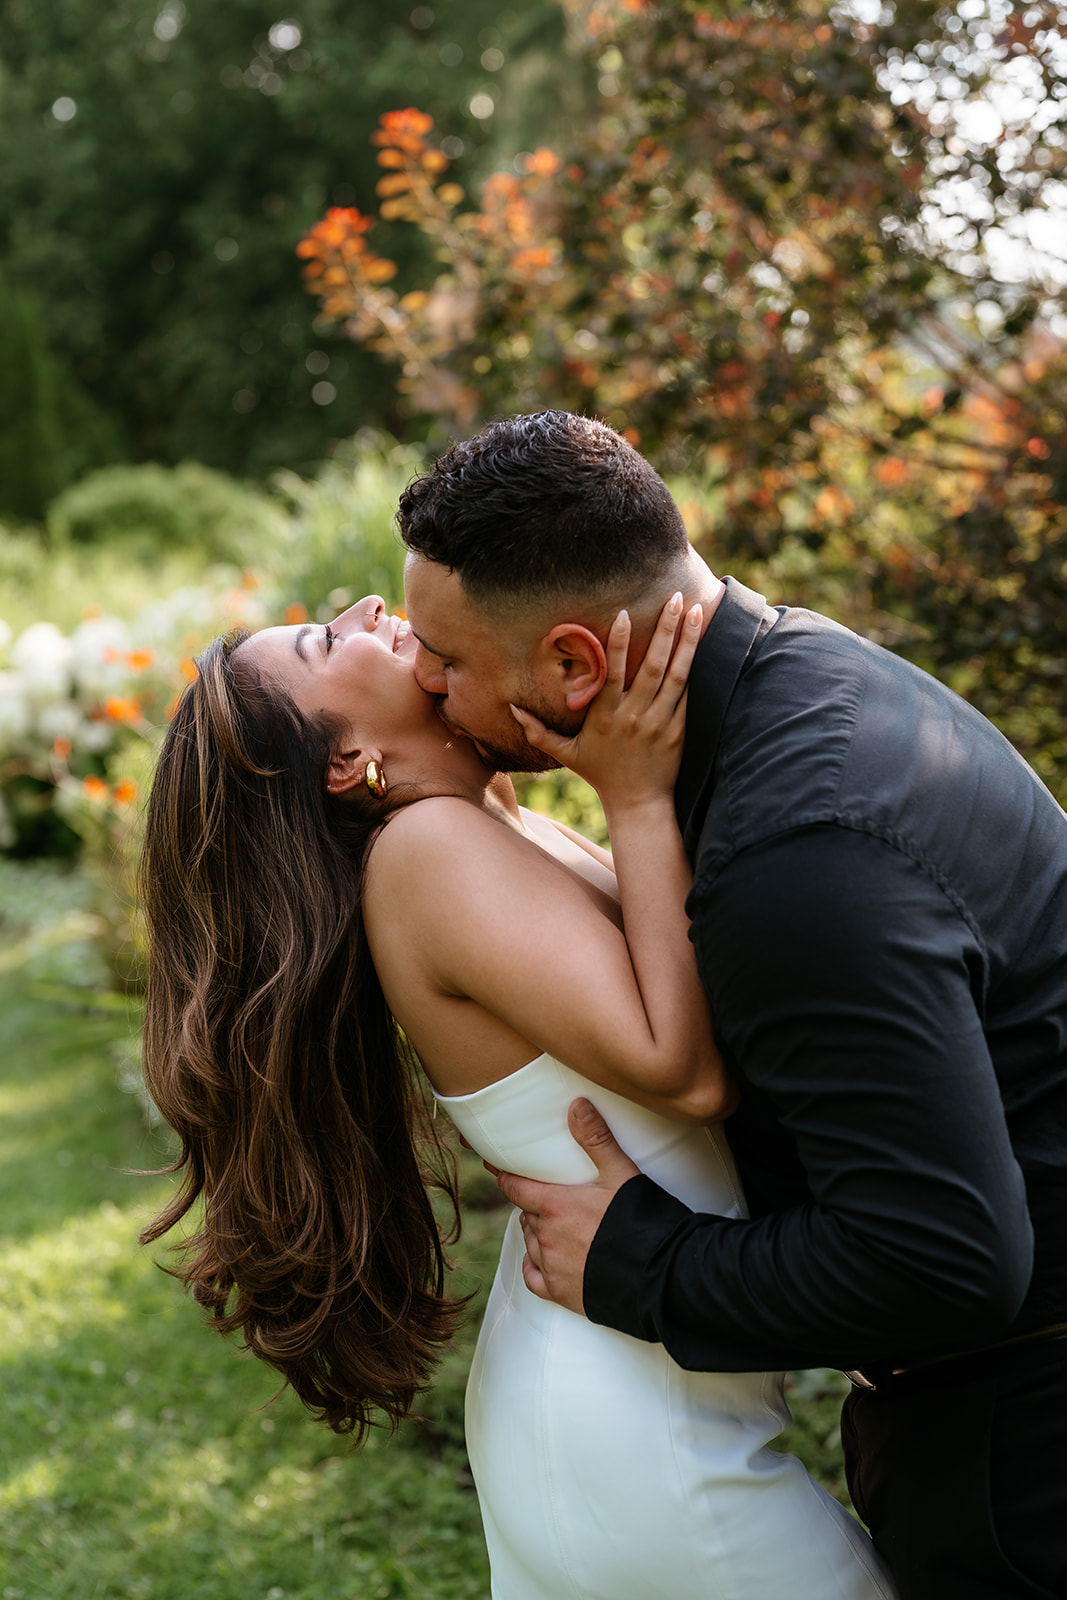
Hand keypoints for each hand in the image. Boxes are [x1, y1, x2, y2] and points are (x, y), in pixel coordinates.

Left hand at [494, 1098, 640, 1312]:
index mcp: (556, 1205)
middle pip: (527, 1215)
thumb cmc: (641, 1220)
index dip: (504, 1177)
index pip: (515, 1188)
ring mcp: (552, 1267)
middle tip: (550, 1200)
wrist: (662, 1275)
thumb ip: (596, 1140)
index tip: (495, 1169)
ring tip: (555, 1226)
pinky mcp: (561, 1293)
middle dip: (534, 1206)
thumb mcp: (621, 1174)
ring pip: (530, 1243)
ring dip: (537, 1233)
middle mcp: (547, 1236)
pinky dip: (535, 1266)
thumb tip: (577, 1105)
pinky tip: (545, 1261)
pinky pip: (533, 1277)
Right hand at [511, 593, 701, 809]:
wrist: (637, 803)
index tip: (624, 614)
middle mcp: (634, 716)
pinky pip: (690, 695)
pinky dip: (697, 669)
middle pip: (653, 666)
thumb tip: (512, 709)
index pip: (612, 673)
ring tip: (696, 610)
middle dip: (665, 629)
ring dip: (688, 641)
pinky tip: (706, 643)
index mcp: (606, 716)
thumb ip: (538, 731)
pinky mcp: (679, 730)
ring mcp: (660, 723)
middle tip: (675, 597)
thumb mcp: (566, 753)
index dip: (618, 644)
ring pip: (677, 675)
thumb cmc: (600, 774)